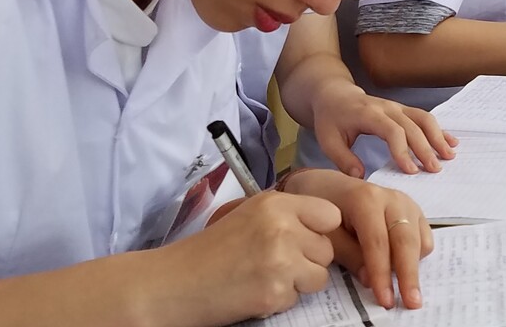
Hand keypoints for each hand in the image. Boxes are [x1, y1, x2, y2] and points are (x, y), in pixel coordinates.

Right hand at [161, 191, 342, 322]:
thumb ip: (286, 214)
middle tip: (276, 263)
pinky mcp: (275, 293)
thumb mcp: (247, 214)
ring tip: (266, 277)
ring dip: (298, 282)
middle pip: (328, 249)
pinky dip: (280, 300)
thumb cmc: (209, 251)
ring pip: (319, 276)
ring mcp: (280, 261)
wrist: (175, 283)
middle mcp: (281, 227)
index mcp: (274, 203)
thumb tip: (327, 222)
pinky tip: (254, 291)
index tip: (305, 238)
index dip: (320, 230)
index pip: (331, 214)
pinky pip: (298, 299)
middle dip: (308, 260)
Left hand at [281, 170, 432, 309]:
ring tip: (406, 291)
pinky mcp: (414, 210)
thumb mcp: (327, 232)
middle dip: (408, 274)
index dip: (382, 274)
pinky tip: (402, 266)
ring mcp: (406, 203)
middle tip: (411, 302)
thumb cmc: (324, 209)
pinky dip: (417, 255)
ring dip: (414, 266)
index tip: (385, 300)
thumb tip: (370, 280)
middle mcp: (392, 198)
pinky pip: (424, 236)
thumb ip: (349, 254)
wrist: (328, 184)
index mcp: (366, 199)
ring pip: (419, 239)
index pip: (377, 242)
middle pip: (405, 240)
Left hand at [307, 83, 456, 176]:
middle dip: (425, 148)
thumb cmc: (331, 119)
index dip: (403, 150)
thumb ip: (343, 159)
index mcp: (368, 114)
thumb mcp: (328, 140)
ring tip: (449, 156)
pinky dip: (439, 130)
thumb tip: (361, 176)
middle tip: (435, 169)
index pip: (391, 131)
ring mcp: (397, 107)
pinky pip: (424, 117)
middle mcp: (387, 108)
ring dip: (438, 137)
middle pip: (412, 126)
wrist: (335, 94)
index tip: (410, 171)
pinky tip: (451, 142)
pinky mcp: (403, 110)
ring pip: (423, 119)